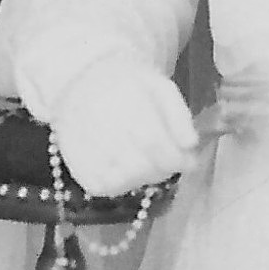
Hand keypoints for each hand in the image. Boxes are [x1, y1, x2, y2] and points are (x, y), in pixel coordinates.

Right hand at [49, 52, 198, 198]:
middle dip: (164, 168)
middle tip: (170, 160)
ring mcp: (84, 149)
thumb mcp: (160, 86)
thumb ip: (179, 114)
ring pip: (125, 180)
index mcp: (121, 99)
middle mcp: (97, 125)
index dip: (176, 157)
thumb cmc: (127, 85)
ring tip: (147, 160)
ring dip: (146, 176)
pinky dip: (124, 183)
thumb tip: (191, 144)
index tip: (190, 161)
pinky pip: (106, 187)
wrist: (80, 82)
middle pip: (140, 165)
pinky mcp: (77, 168)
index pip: (152, 141)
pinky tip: (128, 167)